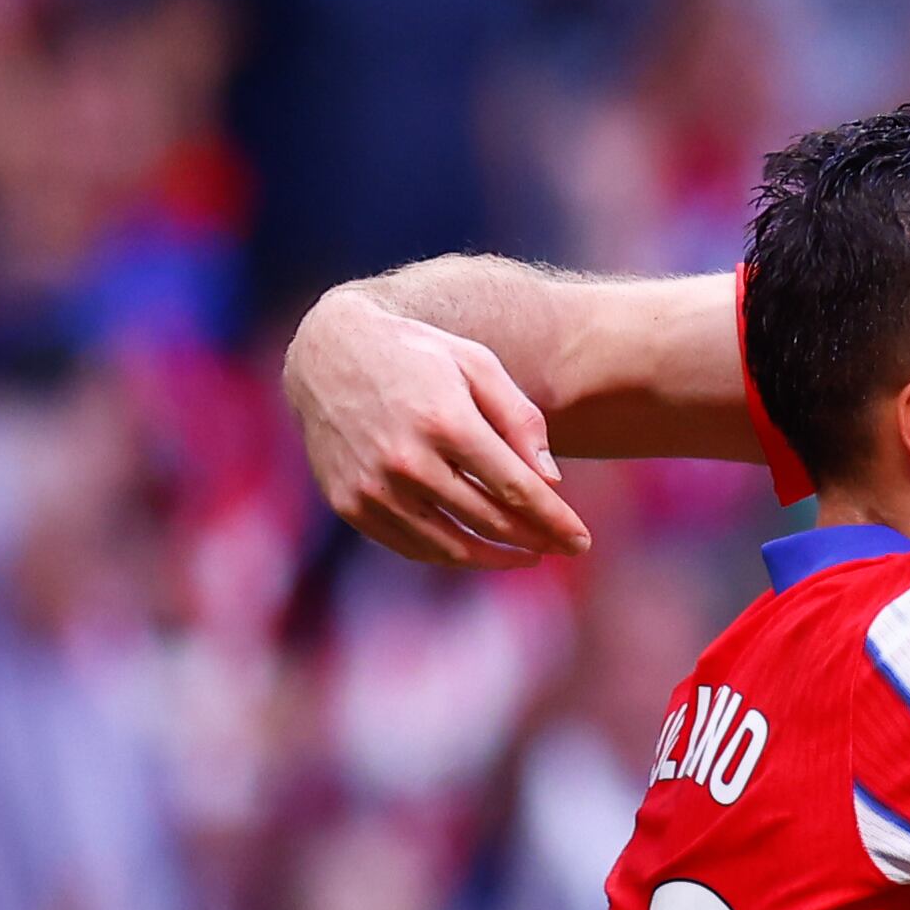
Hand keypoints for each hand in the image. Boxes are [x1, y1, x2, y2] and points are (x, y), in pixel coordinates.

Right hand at [283, 288, 588, 567]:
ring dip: (496, 557)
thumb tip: (552, 482)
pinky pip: (412, 546)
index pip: (517, 489)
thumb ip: (521, 421)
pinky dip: (450, 553)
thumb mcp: (478, 366)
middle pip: (489, 520)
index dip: (554, 521)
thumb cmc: (418, 356)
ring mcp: (373, 488)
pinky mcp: (350, 504)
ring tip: (527, 554)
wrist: (328, 352)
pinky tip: (477, 548)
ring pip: (451, 545)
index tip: (581, 541)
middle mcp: (407, 460)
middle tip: (563, 548)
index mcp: (445, 422)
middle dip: (535, 540)